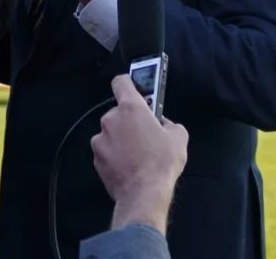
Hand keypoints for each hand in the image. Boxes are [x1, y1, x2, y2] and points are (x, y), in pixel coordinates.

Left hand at [90, 75, 187, 233]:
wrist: (143, 193)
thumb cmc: (162, 162)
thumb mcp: (178, 137)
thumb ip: (169, 123)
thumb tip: (163, 124)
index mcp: (130, 108)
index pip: (121, 82)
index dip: (128, 83)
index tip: (135, 89)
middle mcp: (111, 119)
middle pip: (118, 112)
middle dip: (130, 120)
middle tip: (145, 134)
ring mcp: (100, 139)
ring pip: (111, 132)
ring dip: (121, 138)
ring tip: (137, 154)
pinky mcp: (96, 157)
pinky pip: (106, 150)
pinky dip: (115, 154)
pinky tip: (129, 166)